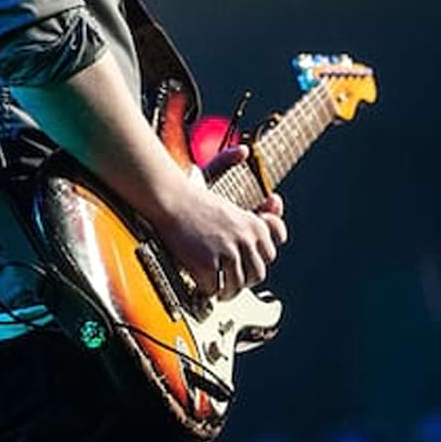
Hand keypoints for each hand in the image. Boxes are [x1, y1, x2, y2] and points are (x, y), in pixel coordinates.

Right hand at [153, 145, 287, 299]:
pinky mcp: (210, 265)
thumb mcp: (216, 175)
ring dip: (228, 289)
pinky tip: (202, 285)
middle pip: (259, 272)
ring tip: (217, 287)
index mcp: (254, 222)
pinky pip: (217, 289)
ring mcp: (230, 253)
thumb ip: (231, 165)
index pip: (273, 249)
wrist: (167, 200)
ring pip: (239, 285)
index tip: (244, 257)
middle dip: (245, 276)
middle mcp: (247, 238)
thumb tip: (244, 150)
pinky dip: (209, 291)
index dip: (259, 255)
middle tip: (229, 275)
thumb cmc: (186, 190)